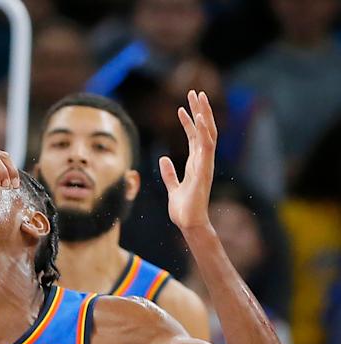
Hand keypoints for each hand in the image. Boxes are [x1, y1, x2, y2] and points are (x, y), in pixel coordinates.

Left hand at [159, 90, 217, 231]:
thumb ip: (169, 174)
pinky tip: (200, 118)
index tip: (184, 106)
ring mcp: (205, 164)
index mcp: (196, 163)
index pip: (195, 136)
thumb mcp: (172, 187)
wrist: (189, 223)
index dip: (190, 120)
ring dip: (204, 114)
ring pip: (207, 133)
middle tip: (195, 92)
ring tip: (199, 97)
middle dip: (200, 110)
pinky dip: (204, 131)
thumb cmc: (183, 208)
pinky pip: (206, 147)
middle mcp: (203, 160)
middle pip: (204, 129)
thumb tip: (164, 159)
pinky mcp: (204, 170)